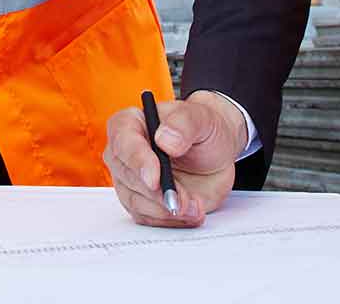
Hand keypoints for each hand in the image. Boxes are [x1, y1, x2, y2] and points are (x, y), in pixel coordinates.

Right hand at [103, 91, 244, 227]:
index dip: (137, 162)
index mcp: (130, 123)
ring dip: (165, 210)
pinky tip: (191, 213)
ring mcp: (131, 179)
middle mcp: (124, 153)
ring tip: (195, 206)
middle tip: (185, 199)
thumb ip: (184, 124)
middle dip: (157, 193)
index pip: (123, 142)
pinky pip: (147, 218)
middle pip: (127, 177)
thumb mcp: (201, 118)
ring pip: (135, 202)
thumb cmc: (203, 129)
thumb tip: (165, 140)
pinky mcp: (143, 201)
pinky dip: (170, 220)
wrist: (215, 153)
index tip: (155, 180)